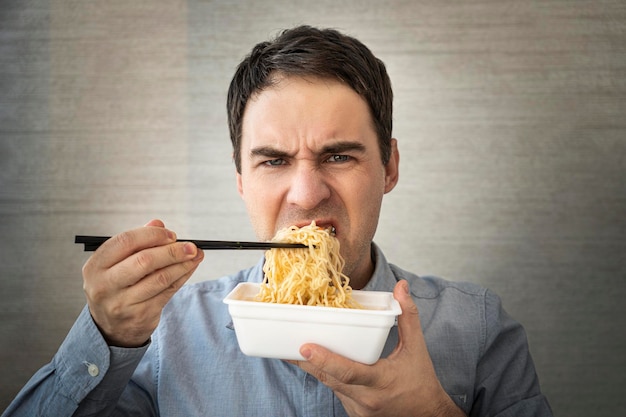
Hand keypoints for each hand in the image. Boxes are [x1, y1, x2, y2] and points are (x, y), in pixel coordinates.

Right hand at [82, 219, 203, 346]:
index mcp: (96, 266)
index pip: (126, 242)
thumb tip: (158, 224)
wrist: (111, 327)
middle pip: (144, 261)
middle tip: (190, 246)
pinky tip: (190, 268)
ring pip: (160, 278)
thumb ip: (136, 242)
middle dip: (172, 251)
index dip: (152, 235)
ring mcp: (122, 303)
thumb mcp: (116, 264)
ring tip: (195, 255)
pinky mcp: (140, 315)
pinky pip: (168, 292)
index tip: (171, 235)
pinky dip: (182, 277)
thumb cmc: (116, 285)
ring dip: (182, 264)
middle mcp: (104, 285)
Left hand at [290, 280, 464, 416]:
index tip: (305, 347)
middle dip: (308, 362)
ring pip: (330, 386)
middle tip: (289, 344)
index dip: (325, 360)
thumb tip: (401, 287)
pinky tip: (316, 363)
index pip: (348, 372)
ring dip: (314, 369)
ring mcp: (358, 409)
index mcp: (381, 382)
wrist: (428, 416)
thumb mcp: (416, 348)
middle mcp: (366, 399)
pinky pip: (336, 392)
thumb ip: (408, 317)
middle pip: (330, 379)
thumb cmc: (421, 381)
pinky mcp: (354, 413)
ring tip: (295, 351)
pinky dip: (327, 377)